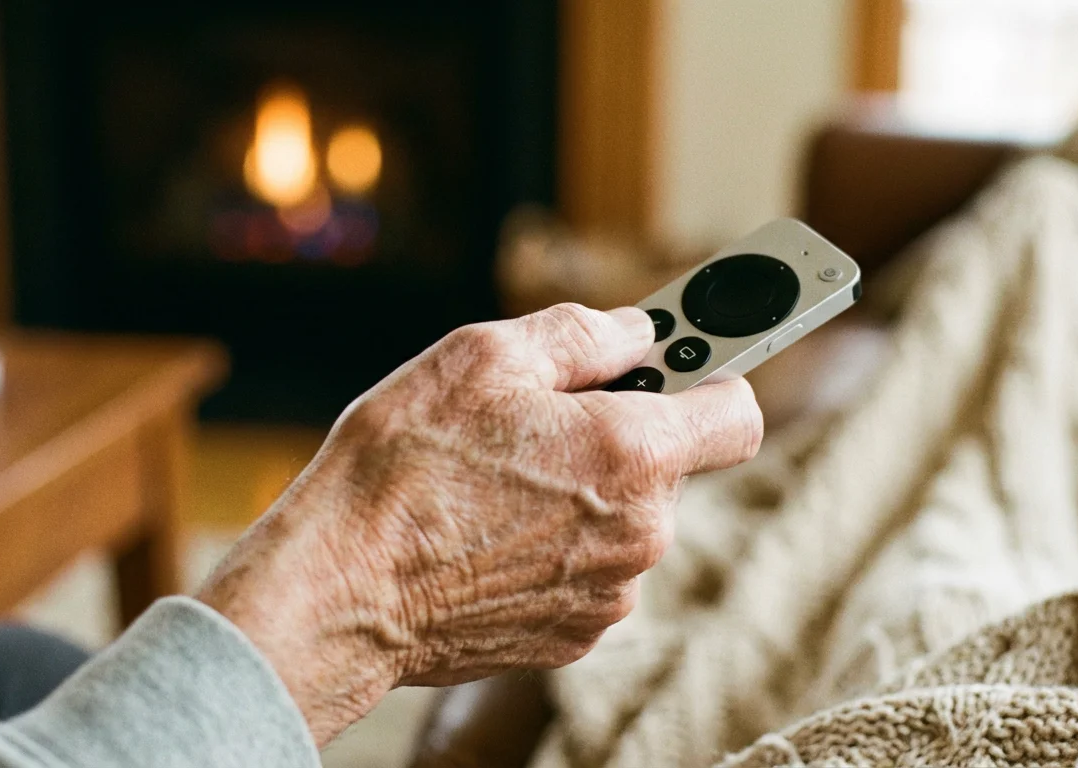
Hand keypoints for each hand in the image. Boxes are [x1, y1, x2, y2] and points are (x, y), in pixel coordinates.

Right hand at [196, 303, 763, 744]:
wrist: (340, 591)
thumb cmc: (404, 465)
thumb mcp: (485, 357)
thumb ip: (585, 333)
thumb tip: (640, 330)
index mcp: (636, 453)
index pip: (737, 411)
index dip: (716, 376)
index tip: (700, 357)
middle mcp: (642, 533)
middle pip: (668, 464)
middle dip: (620, 434)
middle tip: (542, 421)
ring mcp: (610, 594)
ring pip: (625, 519)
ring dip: (585, 494)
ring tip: (498, 484)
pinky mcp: (574, 636)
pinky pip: (590, 571)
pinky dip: (557, 548)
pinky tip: (490, 534)